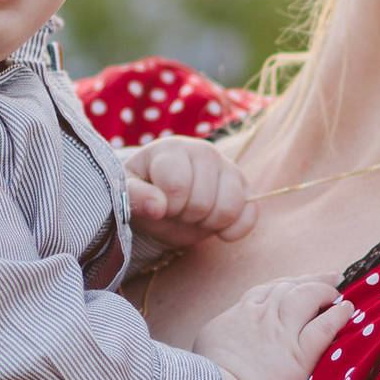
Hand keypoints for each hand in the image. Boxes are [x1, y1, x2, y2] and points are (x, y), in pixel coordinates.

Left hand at [125, 136, 257, 247]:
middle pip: (203, 202)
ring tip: (194, 216)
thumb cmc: (145, 194)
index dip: (167, 206)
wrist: (164, 199)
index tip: (158, 206)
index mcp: (173, 149)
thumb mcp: (129, 194)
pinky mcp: (247, 189)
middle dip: (186, 216)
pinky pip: (251, 215)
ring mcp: (229, 169)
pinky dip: (233, 230)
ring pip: (230, 208)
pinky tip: (217, 229)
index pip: (177, 185)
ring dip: (208, 223)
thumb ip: (136, 198)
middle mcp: (205, 152)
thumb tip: (158, 207)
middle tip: (176, 211)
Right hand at [194, 277, 352, 379]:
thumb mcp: (207, 350)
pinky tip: (347, 310)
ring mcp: (281, 333)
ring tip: (338, 294)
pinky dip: (338, 315)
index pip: (265, 291)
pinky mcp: (299, 354)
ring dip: (324, 292)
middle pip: (289, 288)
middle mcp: (261, 317)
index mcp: (238, 316)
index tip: (295, 283)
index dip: (284, 285)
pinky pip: (324, 327)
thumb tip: (228, 342)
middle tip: (328, 278)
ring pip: (307, 298)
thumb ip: (223, 338)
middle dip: (309, 281)